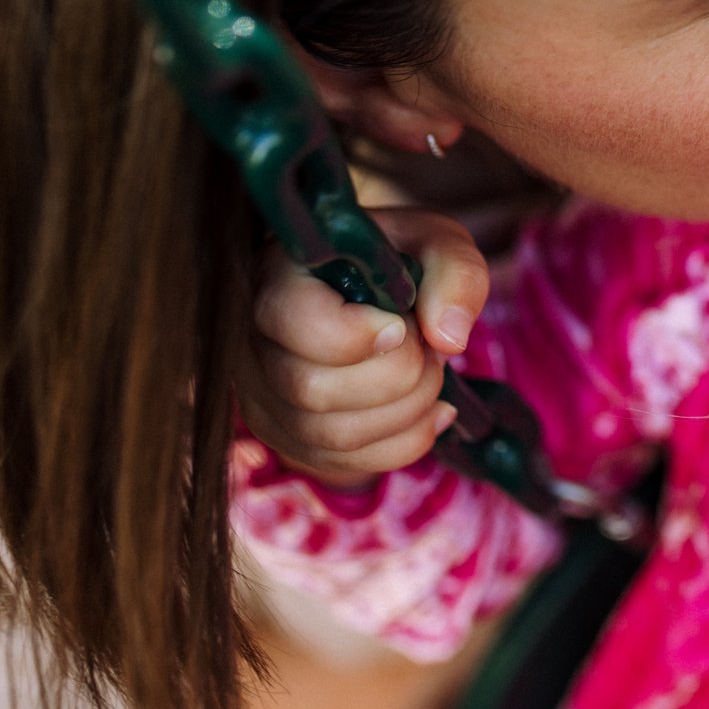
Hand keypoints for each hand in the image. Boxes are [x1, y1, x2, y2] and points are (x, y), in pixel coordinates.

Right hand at [238, 207, 491, 488]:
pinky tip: (431, 411)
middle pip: (313, 390)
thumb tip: (450, 338)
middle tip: (431, 349)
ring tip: (432, 374)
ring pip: (329, 437)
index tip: (401, 324)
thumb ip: (454, 274)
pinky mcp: (285, 435)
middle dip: (399, 377)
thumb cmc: (399, 260)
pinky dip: (402, 443)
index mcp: (279, 274)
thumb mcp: (436, 244)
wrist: (371, 286)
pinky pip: (342, 463)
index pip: (296, 321)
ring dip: (406, 414)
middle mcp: (254, 339)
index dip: (358, 336)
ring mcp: (262, 394)